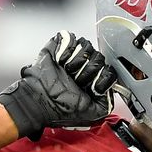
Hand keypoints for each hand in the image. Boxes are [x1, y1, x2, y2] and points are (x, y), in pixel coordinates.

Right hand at [0, 31, 117, 139]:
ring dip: (75, 62)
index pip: (109, 71)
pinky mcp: (60, 45)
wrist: (39, 100)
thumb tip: (113, 89)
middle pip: (99, 58)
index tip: (90, 88)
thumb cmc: (60, 108)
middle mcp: (86, 66)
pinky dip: (66, 51)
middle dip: (87, 72)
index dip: (101, 78)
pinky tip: (61, 61)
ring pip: (87, 46)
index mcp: (94, 80)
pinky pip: (72, 38)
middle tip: (75, 81)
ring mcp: (74, 55)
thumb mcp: (91, 113)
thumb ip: (107, 103)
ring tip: (66, 71)